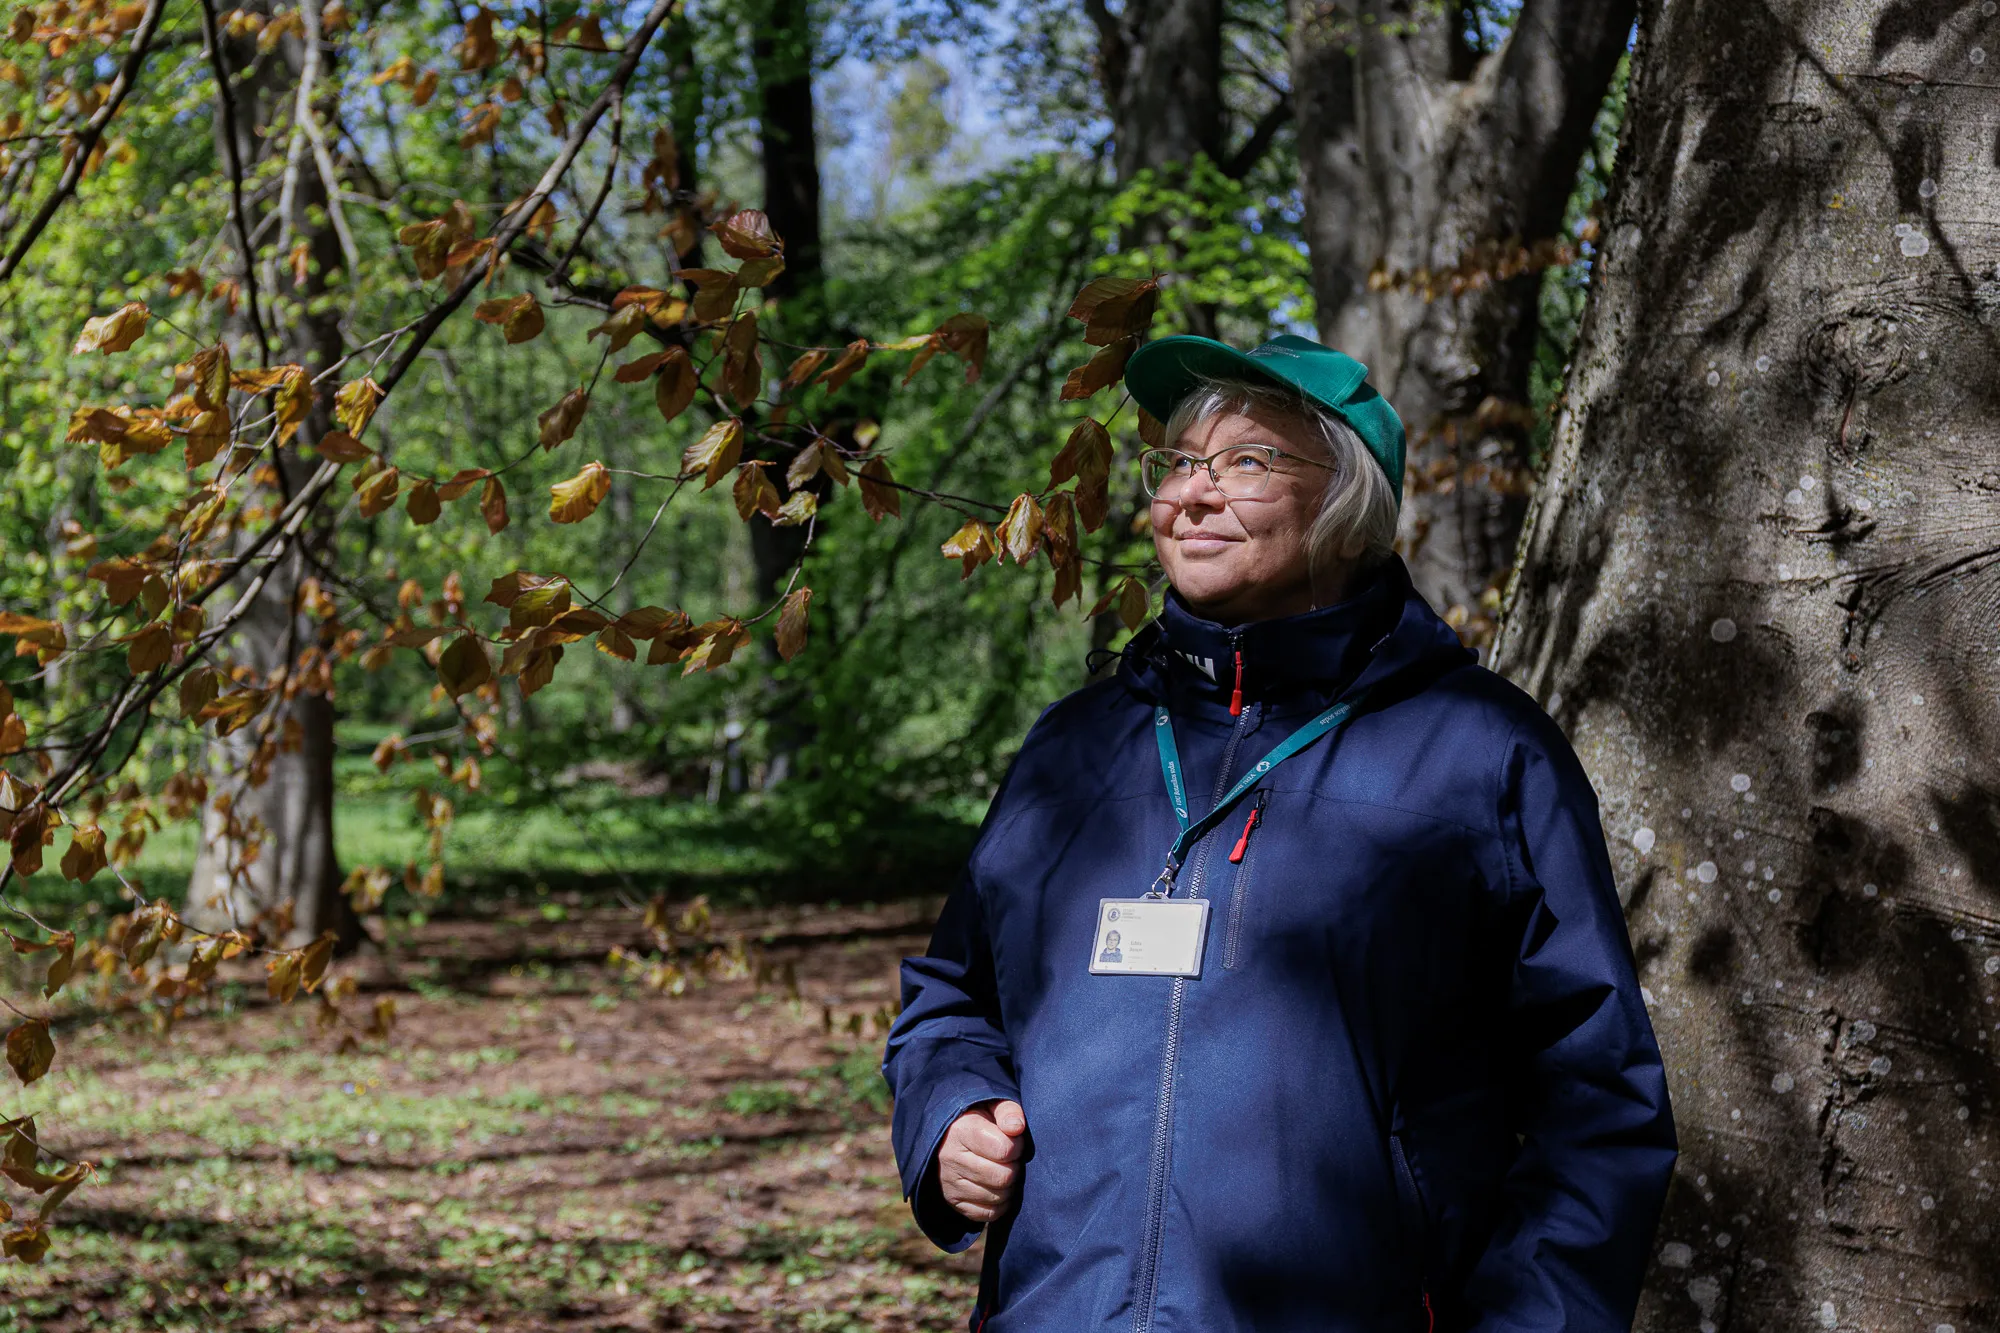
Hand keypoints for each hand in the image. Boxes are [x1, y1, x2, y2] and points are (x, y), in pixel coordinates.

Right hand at [937, 1099, 1027, 1223]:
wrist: (946, 1136)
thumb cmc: (978, 1119)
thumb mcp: (991, 1105)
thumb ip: (1007, 1111)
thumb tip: (1017, 1127)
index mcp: (961, 1131)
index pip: (1004, 1149)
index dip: (1018, 1146)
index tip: (1015, 1140)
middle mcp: (951, 1159)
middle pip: (1003, 1177)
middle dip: (1014, 1168)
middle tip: (1011, 1159)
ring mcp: (950, 1183)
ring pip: (998, 1197)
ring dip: (1009, 1186)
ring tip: (1003, 1170)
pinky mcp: (953, 1202)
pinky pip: (988, 1214)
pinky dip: (1000, 1204)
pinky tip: (997, 1187)